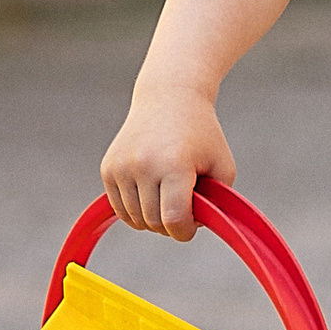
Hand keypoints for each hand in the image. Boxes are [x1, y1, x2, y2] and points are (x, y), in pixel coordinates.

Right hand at [101, 82, 234, 240]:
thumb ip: (218, 202)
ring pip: (134, 219)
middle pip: (153, 222)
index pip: (174, 220)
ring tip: (168, 196)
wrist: (169, 98)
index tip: (192, 225)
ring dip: (153, 218)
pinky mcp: (108, 169)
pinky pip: (120, 209)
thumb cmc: (201, 135)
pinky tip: (151, 193)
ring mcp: (121, 167)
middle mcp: (143, 165)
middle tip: (183, 207)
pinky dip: (136, 210)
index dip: (185, 231)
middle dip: (171, 225)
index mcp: (174, 165)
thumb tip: (194, 227)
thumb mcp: (222, 165)